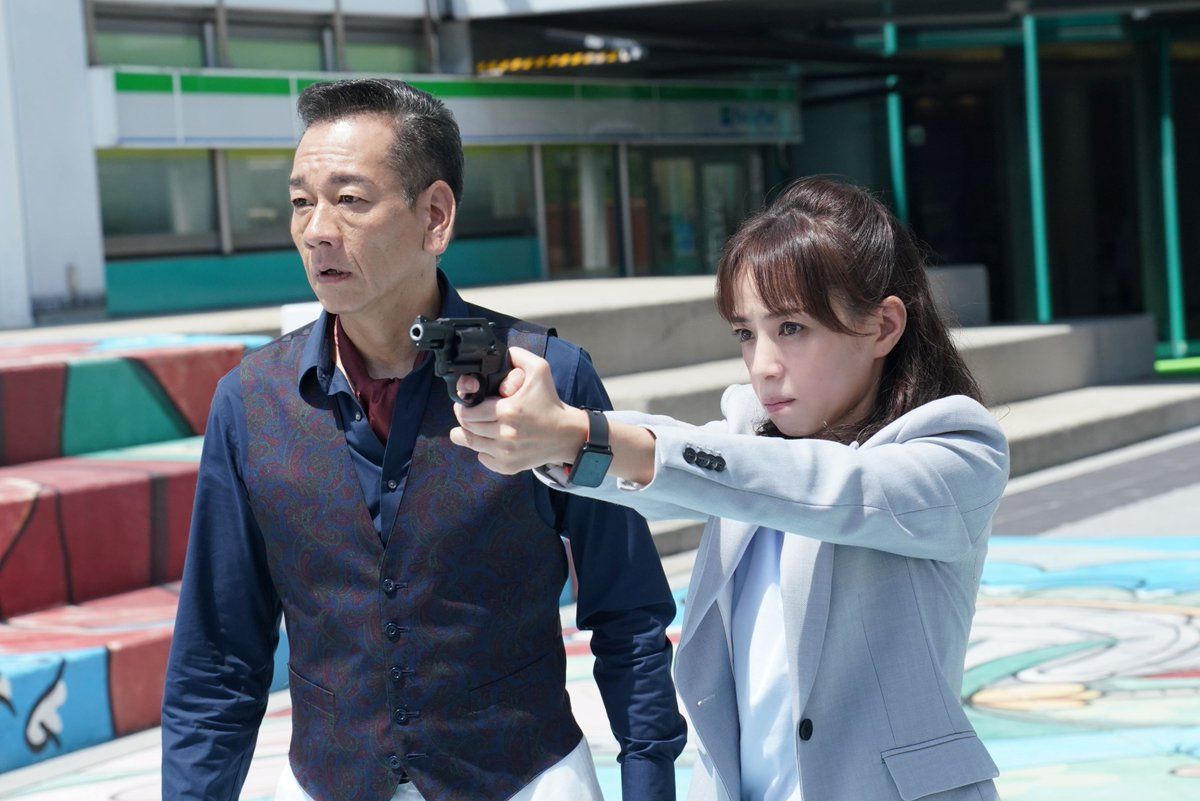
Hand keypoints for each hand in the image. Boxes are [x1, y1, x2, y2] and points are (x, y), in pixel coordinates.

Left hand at [449, 347, 588, 474]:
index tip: (468, 402)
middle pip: (467, 428)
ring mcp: (506, 453)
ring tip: (476, 425)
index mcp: (509, 411)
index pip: (468, 412)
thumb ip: (518, 356)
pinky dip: (483, 450)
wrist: (567, 434)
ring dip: (470, 434)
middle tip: (470, 412)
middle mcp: (506, 434)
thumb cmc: (550, 402)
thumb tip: (501, 352)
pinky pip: (483, 458)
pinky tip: (491, 441)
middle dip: (465, 418)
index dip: (463, 405)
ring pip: (472, 444)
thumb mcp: (540, 370)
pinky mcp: (509, 466)